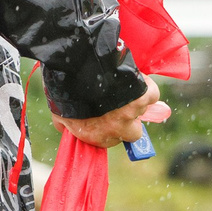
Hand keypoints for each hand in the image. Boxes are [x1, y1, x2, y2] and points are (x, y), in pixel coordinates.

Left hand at [55, 76, 169, 149]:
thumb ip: (66, 124)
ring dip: (135, 100)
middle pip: (133, 133)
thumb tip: (66, 129)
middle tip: (119, 105)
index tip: (108, 116)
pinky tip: (135, 78)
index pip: (110, 141)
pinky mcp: (143, 98)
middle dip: (129, 121)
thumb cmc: (65, 90)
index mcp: (95, 136)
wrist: (78, 69)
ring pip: (141, 110)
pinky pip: (152, 95)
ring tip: (120, 84)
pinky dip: (146, 87)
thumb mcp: (59, 112)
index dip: (111, 127)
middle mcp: (116, 130)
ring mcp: (131, 114)